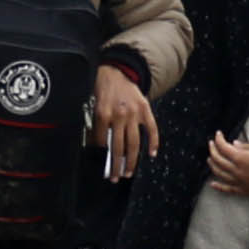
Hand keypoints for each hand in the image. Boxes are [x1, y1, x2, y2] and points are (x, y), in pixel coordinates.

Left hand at [94, 64, 156, 181]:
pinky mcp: (145, 110)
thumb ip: (97, 126)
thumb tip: (97, 147)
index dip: (101, 157)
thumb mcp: (94, 106)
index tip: (102, 168)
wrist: (118, 71)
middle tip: (116, 177)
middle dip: (116, 165)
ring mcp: (134, 113)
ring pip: (134, 143)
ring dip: (131, 160)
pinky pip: (152, 130)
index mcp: (103, 114)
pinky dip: (153, 142)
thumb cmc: (104, 89)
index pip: (102, 142)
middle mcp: (119, 115)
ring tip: (128, 172)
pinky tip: (152, 154)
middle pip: (118, 147)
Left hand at [205, 136, 248, 197]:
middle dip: (213, 150)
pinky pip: (228, 189)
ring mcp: (240, 182)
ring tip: (210, 160)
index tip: (218, 134)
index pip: (223, 147)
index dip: (218, 139)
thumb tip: (233, 145)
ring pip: (220, 174)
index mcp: (240, 158)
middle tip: (212, 144)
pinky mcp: (244, 191)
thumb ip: (244, 146)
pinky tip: (212, 183)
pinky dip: (219, 186)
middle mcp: (237, 171)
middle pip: (218, 160)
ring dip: (213, 166)